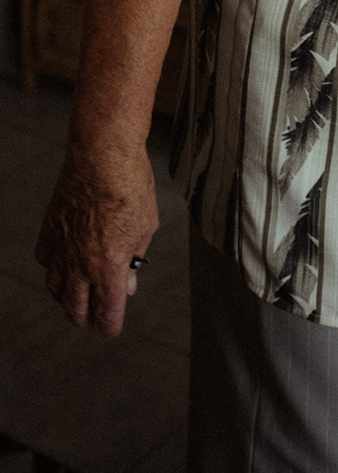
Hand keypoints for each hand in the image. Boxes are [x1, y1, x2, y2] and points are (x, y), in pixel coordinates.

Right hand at [35, 147, 158, 337]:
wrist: (102, 155)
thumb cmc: (130, 185)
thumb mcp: (145, 226)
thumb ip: (135, 259)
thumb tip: (129, 282)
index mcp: (109, 266)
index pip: (107, 311)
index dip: (109, 325)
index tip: (111, 329)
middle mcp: (80, 263)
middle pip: (76, 307)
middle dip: (85, 319)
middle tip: (92, 321)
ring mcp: (61, 247)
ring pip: (56, 288)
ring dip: (66, 300)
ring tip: (74, 302)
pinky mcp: (49, 229)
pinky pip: (44, 260)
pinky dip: (51, 269)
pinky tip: (59, 267)